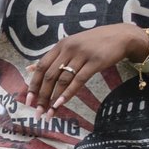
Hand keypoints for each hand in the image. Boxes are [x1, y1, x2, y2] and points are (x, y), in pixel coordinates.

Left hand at [23, 23, 142, 109]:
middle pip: (50, 76)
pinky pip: (78, 80)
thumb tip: (29, 69)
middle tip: (38, 111)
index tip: (28, 100)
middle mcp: (68, 49)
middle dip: (42, 96)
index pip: (41, 67)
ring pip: (62, 80)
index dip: (33, 84)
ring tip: (49, 112)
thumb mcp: (71, 46)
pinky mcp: (95, 62)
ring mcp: (81, 55)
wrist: (120, 36)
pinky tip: (61, 104)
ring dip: (54, 98)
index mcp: (60, 46)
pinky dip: (68, 93)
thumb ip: (52, 58)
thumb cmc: (94, 43)